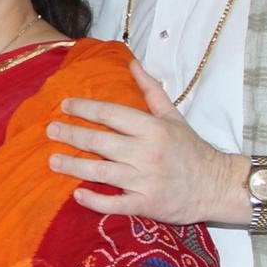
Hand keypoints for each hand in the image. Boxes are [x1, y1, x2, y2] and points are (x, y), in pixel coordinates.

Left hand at [47, 61, 243, 225]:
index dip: (84, 109)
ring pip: (101, 171)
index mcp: (152, 128)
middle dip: (71, 135)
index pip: (110, 114)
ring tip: (52, 161)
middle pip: (99, 142)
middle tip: (50, 130)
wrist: (217, 185)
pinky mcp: (146, 203)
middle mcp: (146, 152)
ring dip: (73, 166)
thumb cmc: (192, 150)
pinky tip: (76, 195)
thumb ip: (151, 90)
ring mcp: (145, 179)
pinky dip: (94, 200)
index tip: (64, 106)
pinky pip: (115, 203)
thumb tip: (132, 63)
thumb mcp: (173, 116)